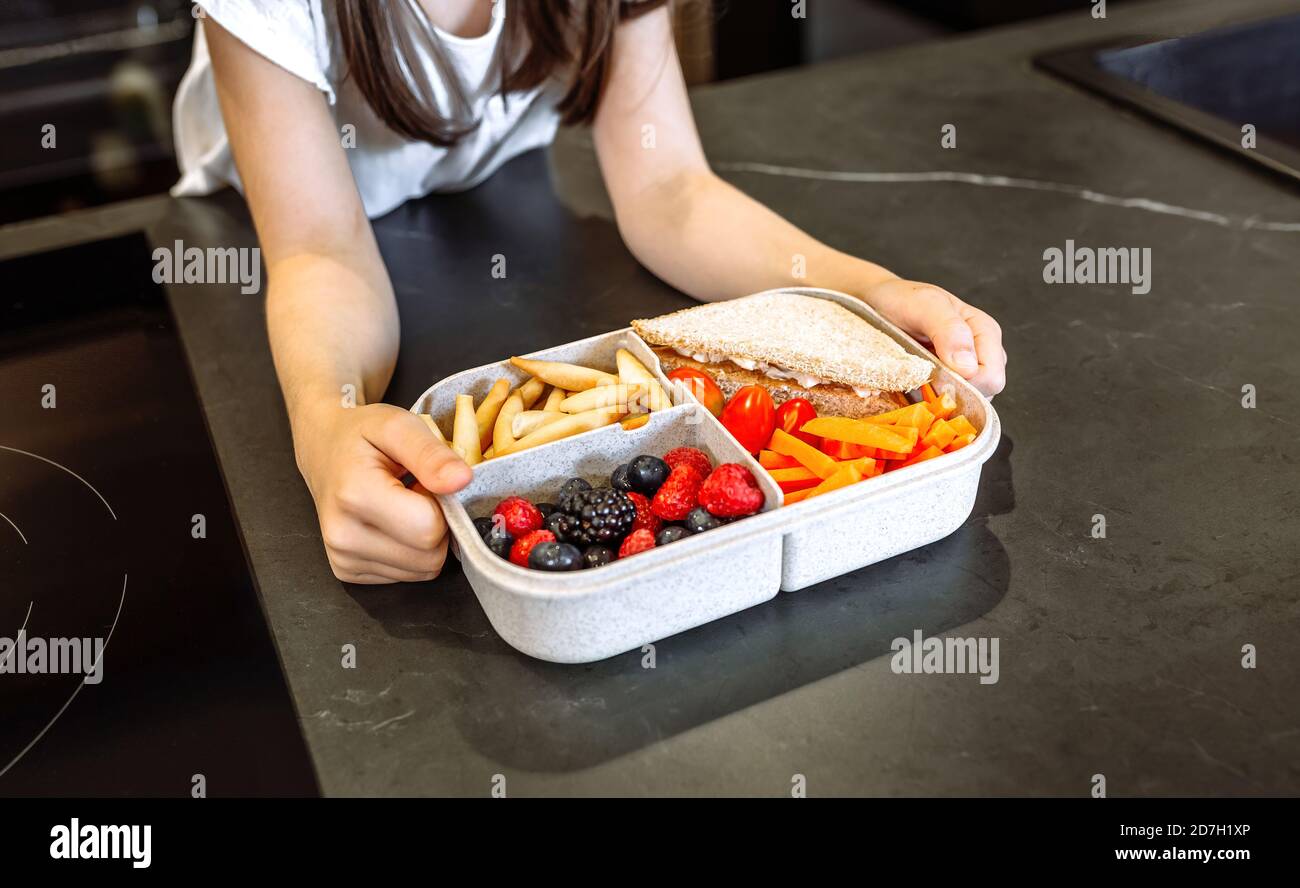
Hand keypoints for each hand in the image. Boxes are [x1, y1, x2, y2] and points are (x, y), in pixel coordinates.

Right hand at [293, 402, 472, 583]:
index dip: (441, 505)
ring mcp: (343, 560)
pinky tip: (392, 523)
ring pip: (422, 570)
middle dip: (437, 525)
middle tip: (416, 493)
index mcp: (355, 496)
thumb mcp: (399, 425)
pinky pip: (407, 574)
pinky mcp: (347, 572)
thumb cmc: (362, 434)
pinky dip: (410, 550)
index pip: (429, 529)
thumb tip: (462, 480)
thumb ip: (431, 454)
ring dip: (425, 540)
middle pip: (429, 556)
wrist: (322, 447)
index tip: (425, 483)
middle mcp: (343, 536)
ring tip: (403, 506)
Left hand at [860, 278, 1005, 396]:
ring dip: (938, 399)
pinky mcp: (944, 384)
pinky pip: (945, 405)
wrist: (877, 304)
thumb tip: (968, 368)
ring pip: (964, 403)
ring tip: (916, 378)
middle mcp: (980, 355)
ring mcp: (963, 372)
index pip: (991, 378)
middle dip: (952, 392)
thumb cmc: (902, 299)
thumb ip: (949, 330)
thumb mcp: (925, 305)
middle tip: (921, 376)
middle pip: (982, 394)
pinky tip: (913, 388)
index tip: (934, 374)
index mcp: (985, 333)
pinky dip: (928, 403)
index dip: (966, 384)